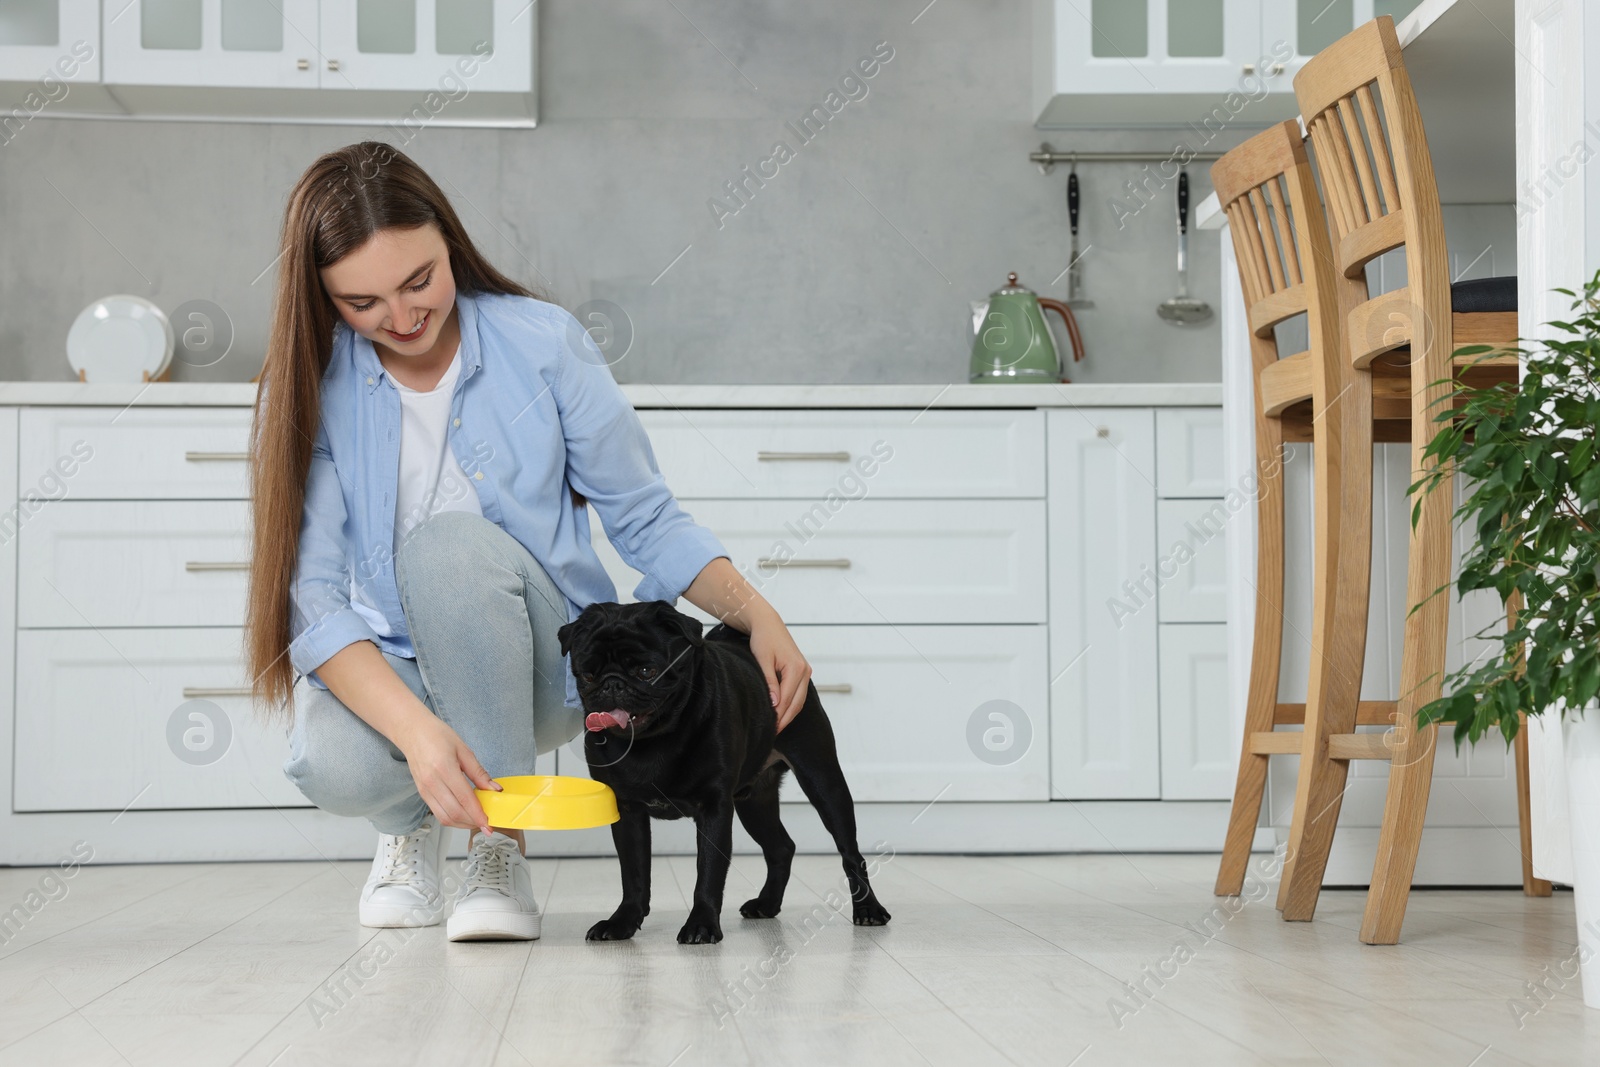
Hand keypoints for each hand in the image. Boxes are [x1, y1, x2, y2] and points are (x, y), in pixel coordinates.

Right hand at [396, 714, 499, 832]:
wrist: (412, 732)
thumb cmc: (437, 735)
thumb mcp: (464, 750)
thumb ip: (479, 772)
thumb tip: (494, 789)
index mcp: (444, 768)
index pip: (464, 799)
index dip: (478, 814)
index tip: (489, 824)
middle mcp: (431, 783)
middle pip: (454, 813)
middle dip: (472, 822)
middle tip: (487, 823)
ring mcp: (425, 790)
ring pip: (445, 817)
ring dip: (462, 824)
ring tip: (476, 820)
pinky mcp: (422, 794)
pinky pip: (437, 813)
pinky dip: (452, 818)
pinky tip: (464, 813)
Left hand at [748, 614, 811, 733]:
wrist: (768, 624)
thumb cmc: (763, 639)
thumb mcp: (763, 660)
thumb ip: (769, 682)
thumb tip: (774, 704)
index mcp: (796, 668)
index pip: (787, 699)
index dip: (778, 715)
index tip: (769, 728)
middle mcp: (805, 671)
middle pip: (796, 703)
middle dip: (784, 720)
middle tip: (772, 734)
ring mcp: (805, 672)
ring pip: (799, 701)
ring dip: (788, 715)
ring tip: (776, 728)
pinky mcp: (801, 672)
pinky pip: (798, 694)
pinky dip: (791, 706)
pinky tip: (781, 714)